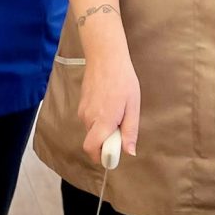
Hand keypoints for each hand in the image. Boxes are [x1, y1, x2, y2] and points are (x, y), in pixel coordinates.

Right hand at [78, 48, 140, 163]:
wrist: (105, 57)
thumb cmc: (122, 79)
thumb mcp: (133, 106)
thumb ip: (130, 131)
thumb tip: (128, 152)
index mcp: (103, 121)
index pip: (93, 150)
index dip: (103, 157)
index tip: (114, 154)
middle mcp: (88, 119)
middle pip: (94, 142)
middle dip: (107, 141)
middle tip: (121, 125)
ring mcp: (82, 112)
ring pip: (92, 131)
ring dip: (104, 128)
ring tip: (117, 109)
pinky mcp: (81, 106)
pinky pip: (90, 121)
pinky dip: (99, 119)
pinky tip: (109, 103)